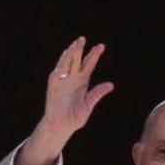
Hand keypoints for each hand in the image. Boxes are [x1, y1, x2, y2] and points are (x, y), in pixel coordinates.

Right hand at [13, 37, 113, 164]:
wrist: (61, 126)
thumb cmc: (75, 117)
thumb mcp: (89, 105)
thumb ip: (97, 94)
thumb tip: (111, 85)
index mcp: (83, 81)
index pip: (89, 64)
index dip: (94, 55)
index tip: (101, 46)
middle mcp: (73, 77)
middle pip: (77, 60)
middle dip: (80, 49)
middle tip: (83, 39)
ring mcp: (62, 80)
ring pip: (66, 63)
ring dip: (69, 54)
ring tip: (74, 45)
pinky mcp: (53, 85)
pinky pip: (57, 74)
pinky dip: (60, 67)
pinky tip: (65, 60)